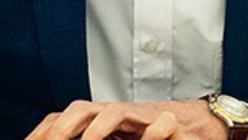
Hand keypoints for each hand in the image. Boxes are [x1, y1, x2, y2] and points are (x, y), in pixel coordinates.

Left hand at [25, 98, 247, 139]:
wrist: (203, 125)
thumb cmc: (155, 135)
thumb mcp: (121, 139)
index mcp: (101, 120)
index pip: (64, 119)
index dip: (44, 132)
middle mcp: (119, 115)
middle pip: (82, 110)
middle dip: (62, 128)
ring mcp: (144, 117)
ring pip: (115, 112)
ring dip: (97, 129)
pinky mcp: (172, 124)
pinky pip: (162, 124)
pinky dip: (152, 134)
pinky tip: (146, 139)